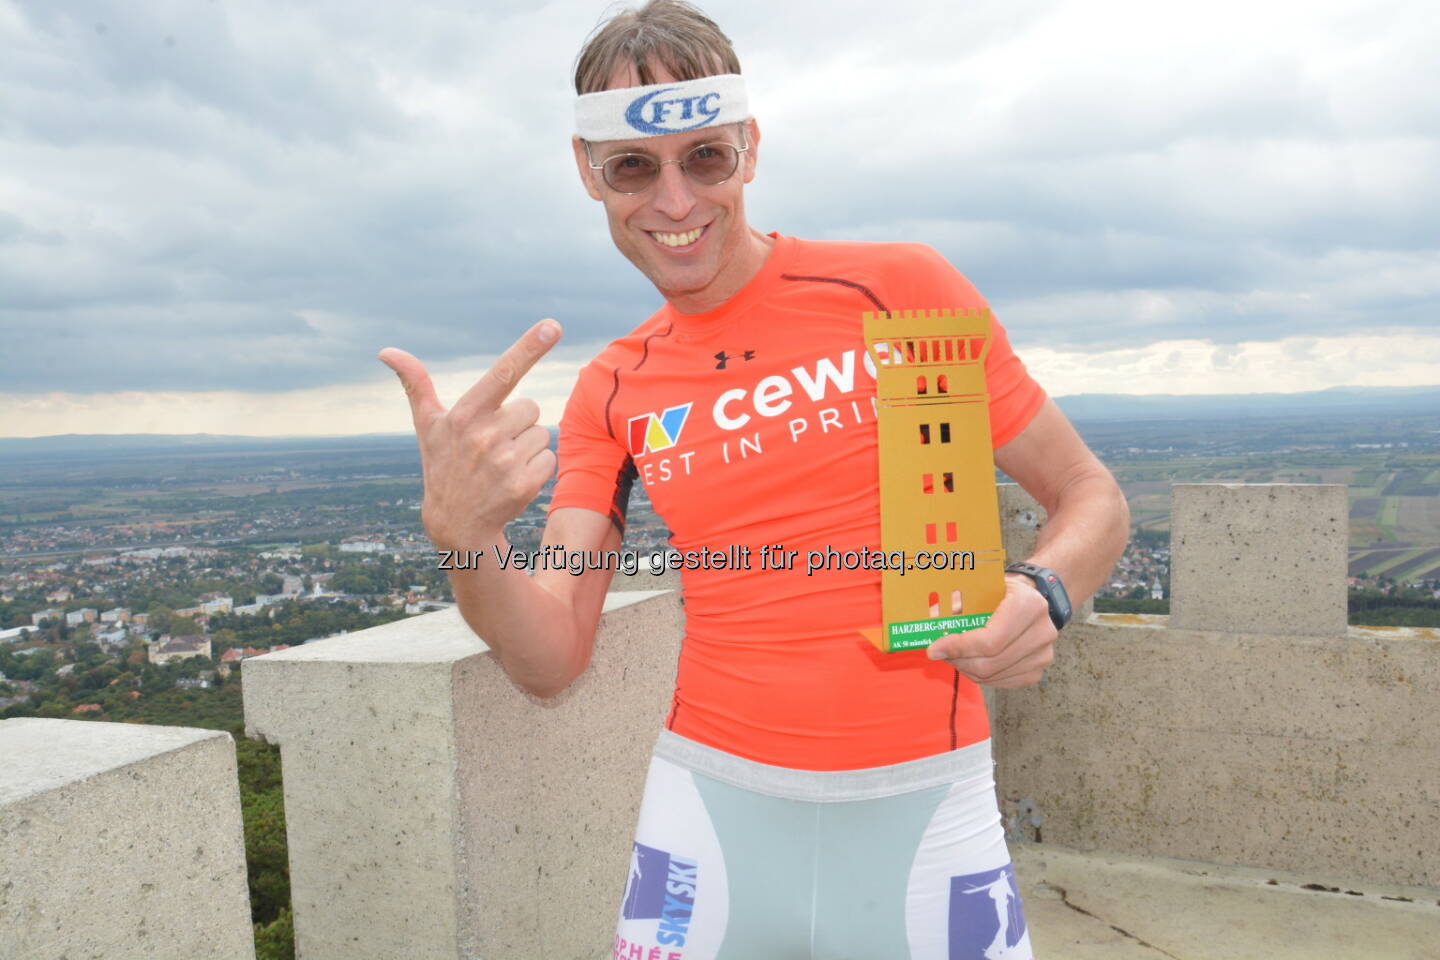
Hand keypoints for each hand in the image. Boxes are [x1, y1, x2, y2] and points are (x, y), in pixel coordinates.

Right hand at [378, 319, 560, 550]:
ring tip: (500, 463)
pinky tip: (513, 479)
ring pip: (543, 433)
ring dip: (528, 445)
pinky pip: (550, 458)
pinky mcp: (524, 484)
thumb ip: (415, 384)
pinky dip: (537, 468)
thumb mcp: (428, 425)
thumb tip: (386, 351)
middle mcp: (485, 435)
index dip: (528, 347)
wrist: (456, 523)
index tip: (552, 325)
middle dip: (518, 421)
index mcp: (464, 414)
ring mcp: (505, 461)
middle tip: (493, 443)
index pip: (502, 372)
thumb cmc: (443, 464)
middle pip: (531, 406)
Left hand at [925, 573, 1055, 687]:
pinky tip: (970, 662)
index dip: (958, 648)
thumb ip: (955, 605)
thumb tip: (926, 622)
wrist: (1033, 598)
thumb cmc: (1001, 592)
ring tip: (954, 656)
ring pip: (994, 675)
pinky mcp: (1038, 670)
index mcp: (1029, 605)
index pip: (989, 640)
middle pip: (990, 662)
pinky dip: (981, 676)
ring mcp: (1044, 654)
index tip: (934, 649)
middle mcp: (1043, 631)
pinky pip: (1002, 682)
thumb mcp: (979, 588)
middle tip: (940, 653)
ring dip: (967, 668)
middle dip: (958, 660)